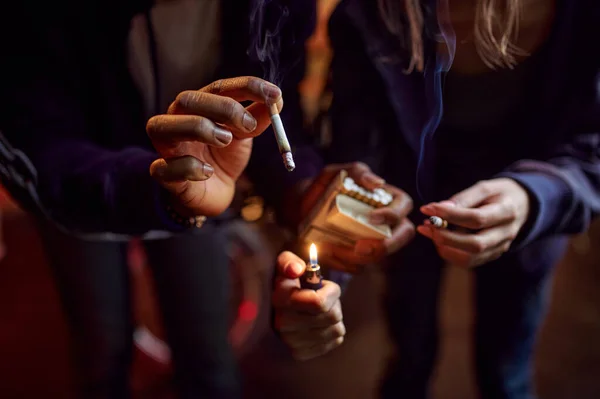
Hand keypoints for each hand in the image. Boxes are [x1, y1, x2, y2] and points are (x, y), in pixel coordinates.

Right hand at [146, 76, 282, 216]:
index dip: (246, 86)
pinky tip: (207, 173)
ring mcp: (168, 148)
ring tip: (225, 141)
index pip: (218, 87)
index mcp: (200, 107)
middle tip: (248, 126)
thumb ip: (257, 118)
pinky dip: (188, 167)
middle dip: (222, 108)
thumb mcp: (244, 136)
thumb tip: (276, 99)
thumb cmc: (224, 158)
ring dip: (199, 128)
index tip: (274, 94)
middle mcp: (178, 121)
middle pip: (187, 100)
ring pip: (162, 126)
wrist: (214, 193)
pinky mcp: (164, 175)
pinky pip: (164, 167)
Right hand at [272, 251, 344, 360]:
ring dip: (335, 318)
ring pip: (336, 330)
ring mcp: (291, 342)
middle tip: (324, 299)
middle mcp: (282, 323)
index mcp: (280, 299)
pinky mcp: (300, 353)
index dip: (331, 292)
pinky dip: (333, 332)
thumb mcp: (286, 263)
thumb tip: (296, 269)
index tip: (326, 286)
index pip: (319, 303)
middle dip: (334, 304)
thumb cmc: (288, 280)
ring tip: (322, 311)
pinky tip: (321, 325)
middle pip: (332, 316)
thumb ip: (290, 262)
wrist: (277, 306)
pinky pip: (334, 342)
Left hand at [300, 162, 414, 270]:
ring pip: (379, 255)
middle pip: (402, 235)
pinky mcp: (359, 257)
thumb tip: (378, 183)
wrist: (300, 208)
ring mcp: (374, 240)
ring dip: (357, 257)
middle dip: (385, 246)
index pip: (404, 205)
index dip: (394, 214)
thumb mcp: (335, 173)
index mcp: (385, 198)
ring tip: (332, 248)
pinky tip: (327, 252)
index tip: (372, 217)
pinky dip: (343, 263)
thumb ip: (357, 172)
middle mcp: (386, 221)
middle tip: (359, 247)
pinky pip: (358, 267)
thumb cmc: (323, 187)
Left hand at [418, 178, 529, 267]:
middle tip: (426, 225)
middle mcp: (506, 233)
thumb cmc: (499, 194)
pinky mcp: (492, 255)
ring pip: (470, 258)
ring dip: (444, 247)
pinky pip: (468, 262)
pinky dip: (449, 253)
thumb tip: (440, 209)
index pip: (476, 218)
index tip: (427, 208)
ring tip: (429, 231)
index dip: (449, 215)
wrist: (521, 206)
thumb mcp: (485, 188)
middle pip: (475, 244)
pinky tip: (439, 239)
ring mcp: (500, 247)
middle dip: (445, 237)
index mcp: (507, 211)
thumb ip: (464, 198)